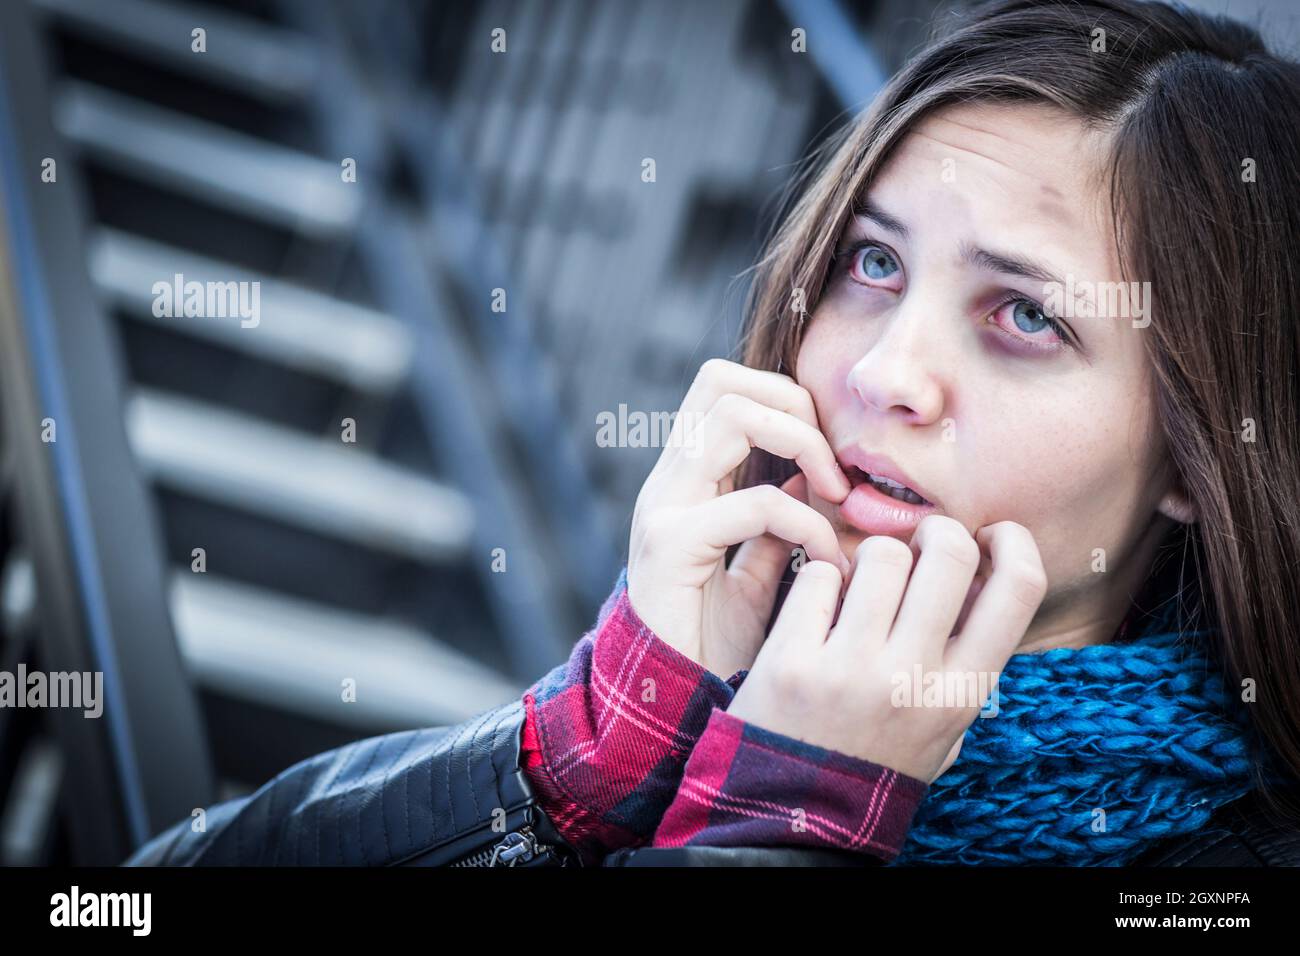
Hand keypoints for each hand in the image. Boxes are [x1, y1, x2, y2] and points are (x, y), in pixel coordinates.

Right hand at [626, 359, 852, 679]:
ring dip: (802, 443)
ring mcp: (664, 508)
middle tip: (835, 470)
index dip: (785, 399)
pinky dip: (807, 523)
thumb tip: (808, 482)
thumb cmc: (711, 642)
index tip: (830, 458)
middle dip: (794, 407)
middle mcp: (669, 482)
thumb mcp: (754, 574)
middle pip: (722, 381)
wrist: (669, 703)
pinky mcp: (670, 546)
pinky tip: (829, 561)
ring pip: (732, 415)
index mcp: (687, 480)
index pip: (724, 386)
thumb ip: (776, 525)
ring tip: (835, 497)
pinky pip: (752, 503)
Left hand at [726, 515, 1047, 782]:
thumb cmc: (875, 758)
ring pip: (882, 553)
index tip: (990, 535)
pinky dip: (818, 578)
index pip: (1020, 588)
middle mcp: (913, 677)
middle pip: (950, 552)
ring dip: (871, 555)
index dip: (1013, 542)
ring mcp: (851, 667)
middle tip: (918, 543)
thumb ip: (967, 662)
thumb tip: (985, 574)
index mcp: (962, 693)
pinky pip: (817, 575)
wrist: (796, 815)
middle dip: (935, 530)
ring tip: (859, 582)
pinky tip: (817, 607)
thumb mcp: (943, 726)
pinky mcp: (792, 661)